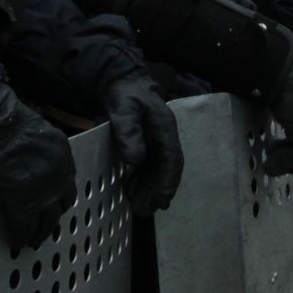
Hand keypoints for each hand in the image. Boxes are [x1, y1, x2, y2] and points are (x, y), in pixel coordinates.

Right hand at [0, 47, 78, 249]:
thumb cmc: (4, 118)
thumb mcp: (35, 130)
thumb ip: (41, 149)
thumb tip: (31, 161)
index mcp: (63, 153)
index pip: (67, 182)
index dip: (58, 195)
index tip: (52, 204)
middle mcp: (60, 173)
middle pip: (63, 204)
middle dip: (53, 217)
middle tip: (44, 227)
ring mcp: (44, 190)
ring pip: (47, 221)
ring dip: (39, 232)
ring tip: (31, 240)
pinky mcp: (24, 204)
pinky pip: (23, 227)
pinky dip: (19, 236)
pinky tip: (14, 242)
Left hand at [103, 74, 183, 211]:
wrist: (120, 81)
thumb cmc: (124, 94)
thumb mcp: (124, 109)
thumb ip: (128, 131)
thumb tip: (135, 160)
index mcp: (165, 128)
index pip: (173, 159)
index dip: (168, 181)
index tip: (162, 199)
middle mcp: (164, 138)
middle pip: (167, 170)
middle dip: (158, 192)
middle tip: (145, 210)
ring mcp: (156, 142)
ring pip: (158, 172)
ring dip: (150, 191)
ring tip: (138, 207)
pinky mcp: (146, 146)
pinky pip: (148, 168)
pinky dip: (142, 182)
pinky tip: (131, 192)